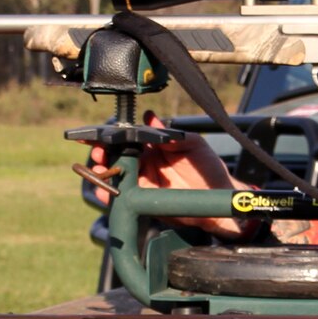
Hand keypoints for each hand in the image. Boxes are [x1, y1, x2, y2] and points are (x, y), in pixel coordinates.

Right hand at [87, 113, 250, 239]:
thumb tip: (150, 118)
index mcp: (154, 147)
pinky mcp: (144, 200)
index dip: (114, 136)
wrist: (218, 196)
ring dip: (103, 173)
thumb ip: (171, 133)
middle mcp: (146, 163)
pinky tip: (103, 191)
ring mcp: (143, 182)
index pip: (130, 139)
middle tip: (99, 153)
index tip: (102, 134)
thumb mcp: (193, 144)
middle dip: (103, 153)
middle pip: (117, 156)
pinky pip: (123, 197)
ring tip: (98, 170)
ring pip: (116, 176)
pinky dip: (109, 195)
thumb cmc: (208, 168)